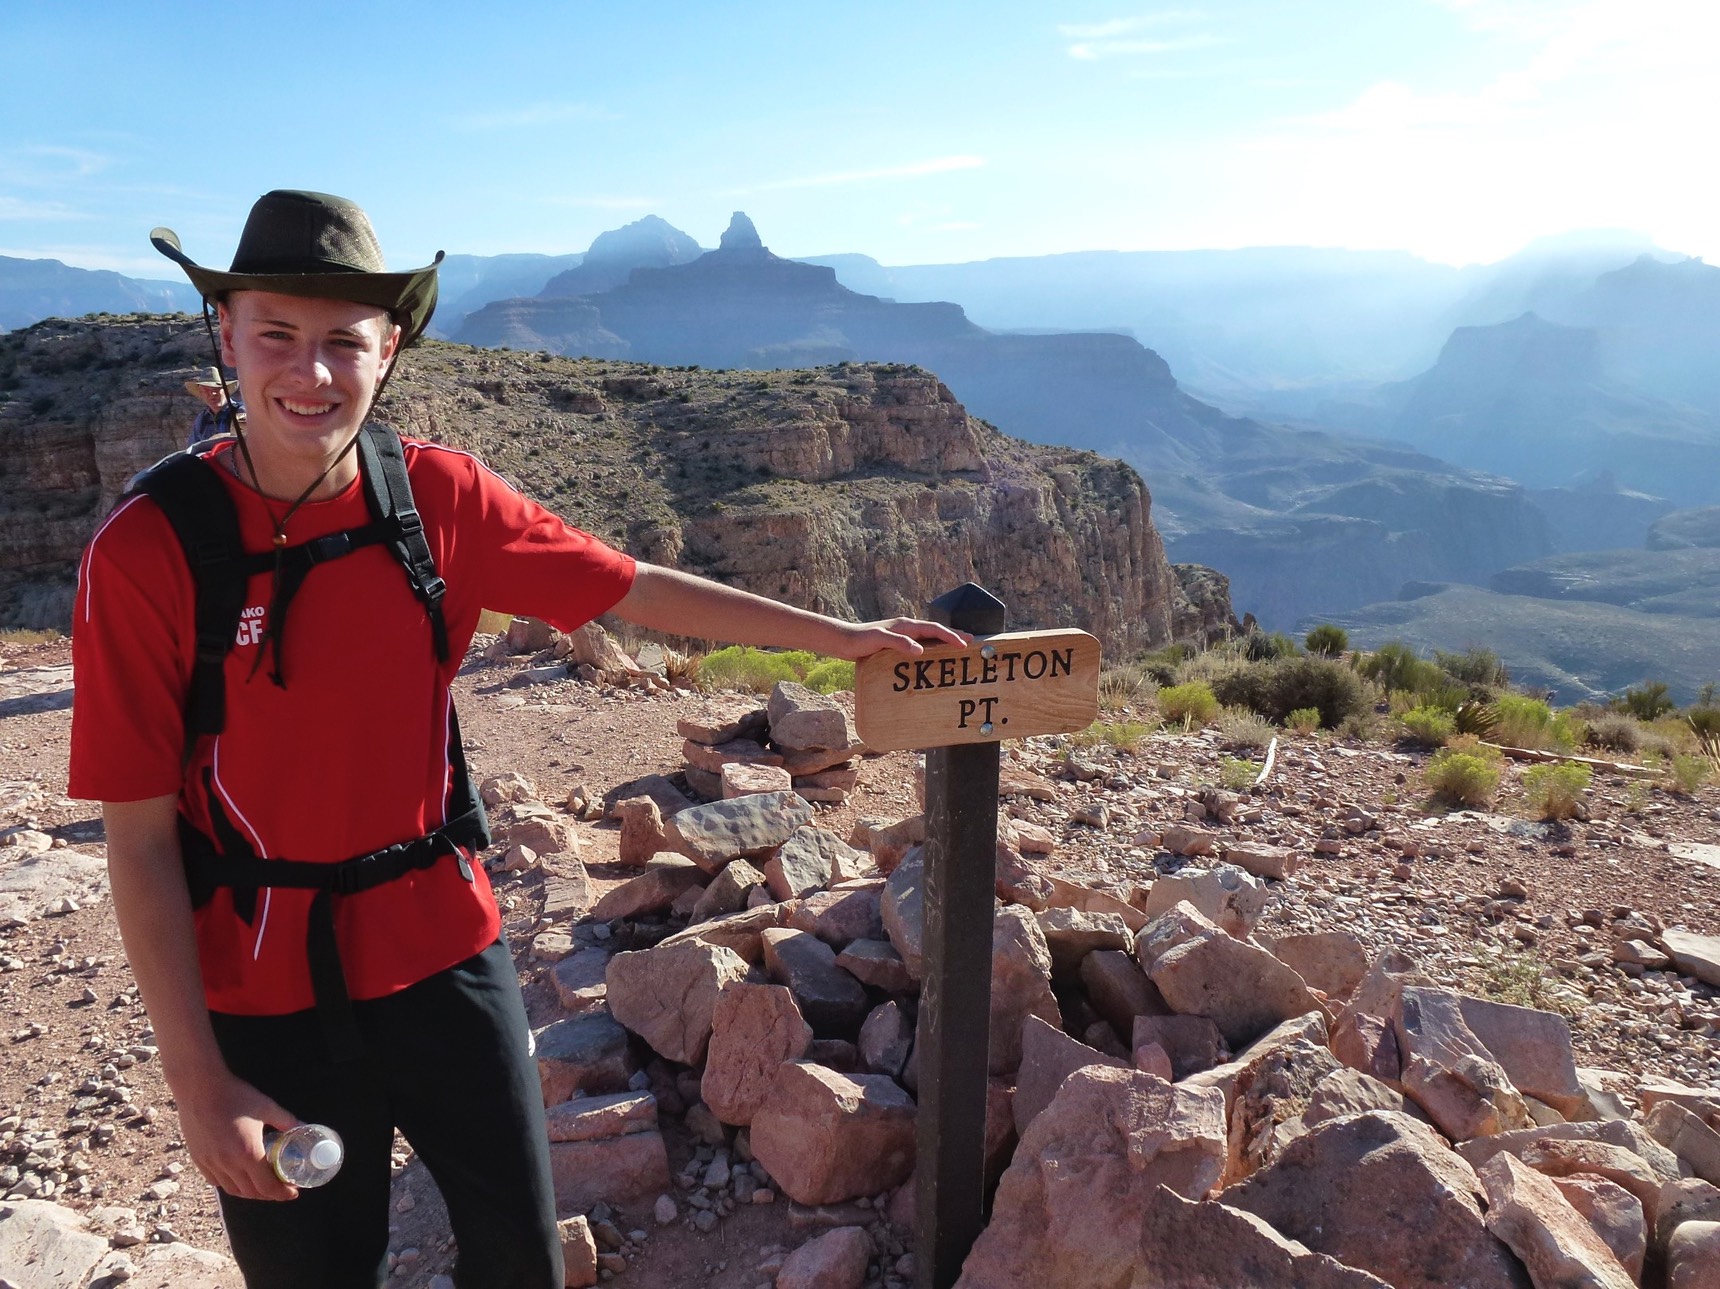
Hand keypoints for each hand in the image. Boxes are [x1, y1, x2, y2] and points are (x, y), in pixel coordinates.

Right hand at [173, 1069, 301, 1201]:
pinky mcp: (198, 1160)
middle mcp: (229, 1164)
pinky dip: (230, 1185)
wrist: (200, 1089)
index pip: (267, 1186)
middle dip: (269, 1195)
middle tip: (281, 1189)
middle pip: (251, 1192)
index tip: (293, 1192)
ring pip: (232, 1190)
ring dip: (250, 1193)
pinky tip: (238, 1178)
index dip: (282, 1193)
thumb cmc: (235, 1096)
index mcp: (248, 1153)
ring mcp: (211, 1164)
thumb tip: (303, 1126)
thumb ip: (286, 1119)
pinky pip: (216, 1181)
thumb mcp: (266, 1106)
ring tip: (262, 1187)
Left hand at [833, 617, 969, 659]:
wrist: (843, 641)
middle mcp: (907, 627)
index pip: (934, 629)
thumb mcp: (879, 641)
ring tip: (958, 646)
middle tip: (972, 641)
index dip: (951, 636)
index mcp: (906, 626)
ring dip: (944, 640)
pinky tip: (934, 655)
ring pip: (930, 636)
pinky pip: (921, 643)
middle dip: (954, 635)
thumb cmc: (860, 640)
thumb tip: (919, 650)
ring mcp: (903, 634)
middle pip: (936, 630)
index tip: (965, 643)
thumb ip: (898, 643)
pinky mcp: (897, 642)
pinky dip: (933, 647)